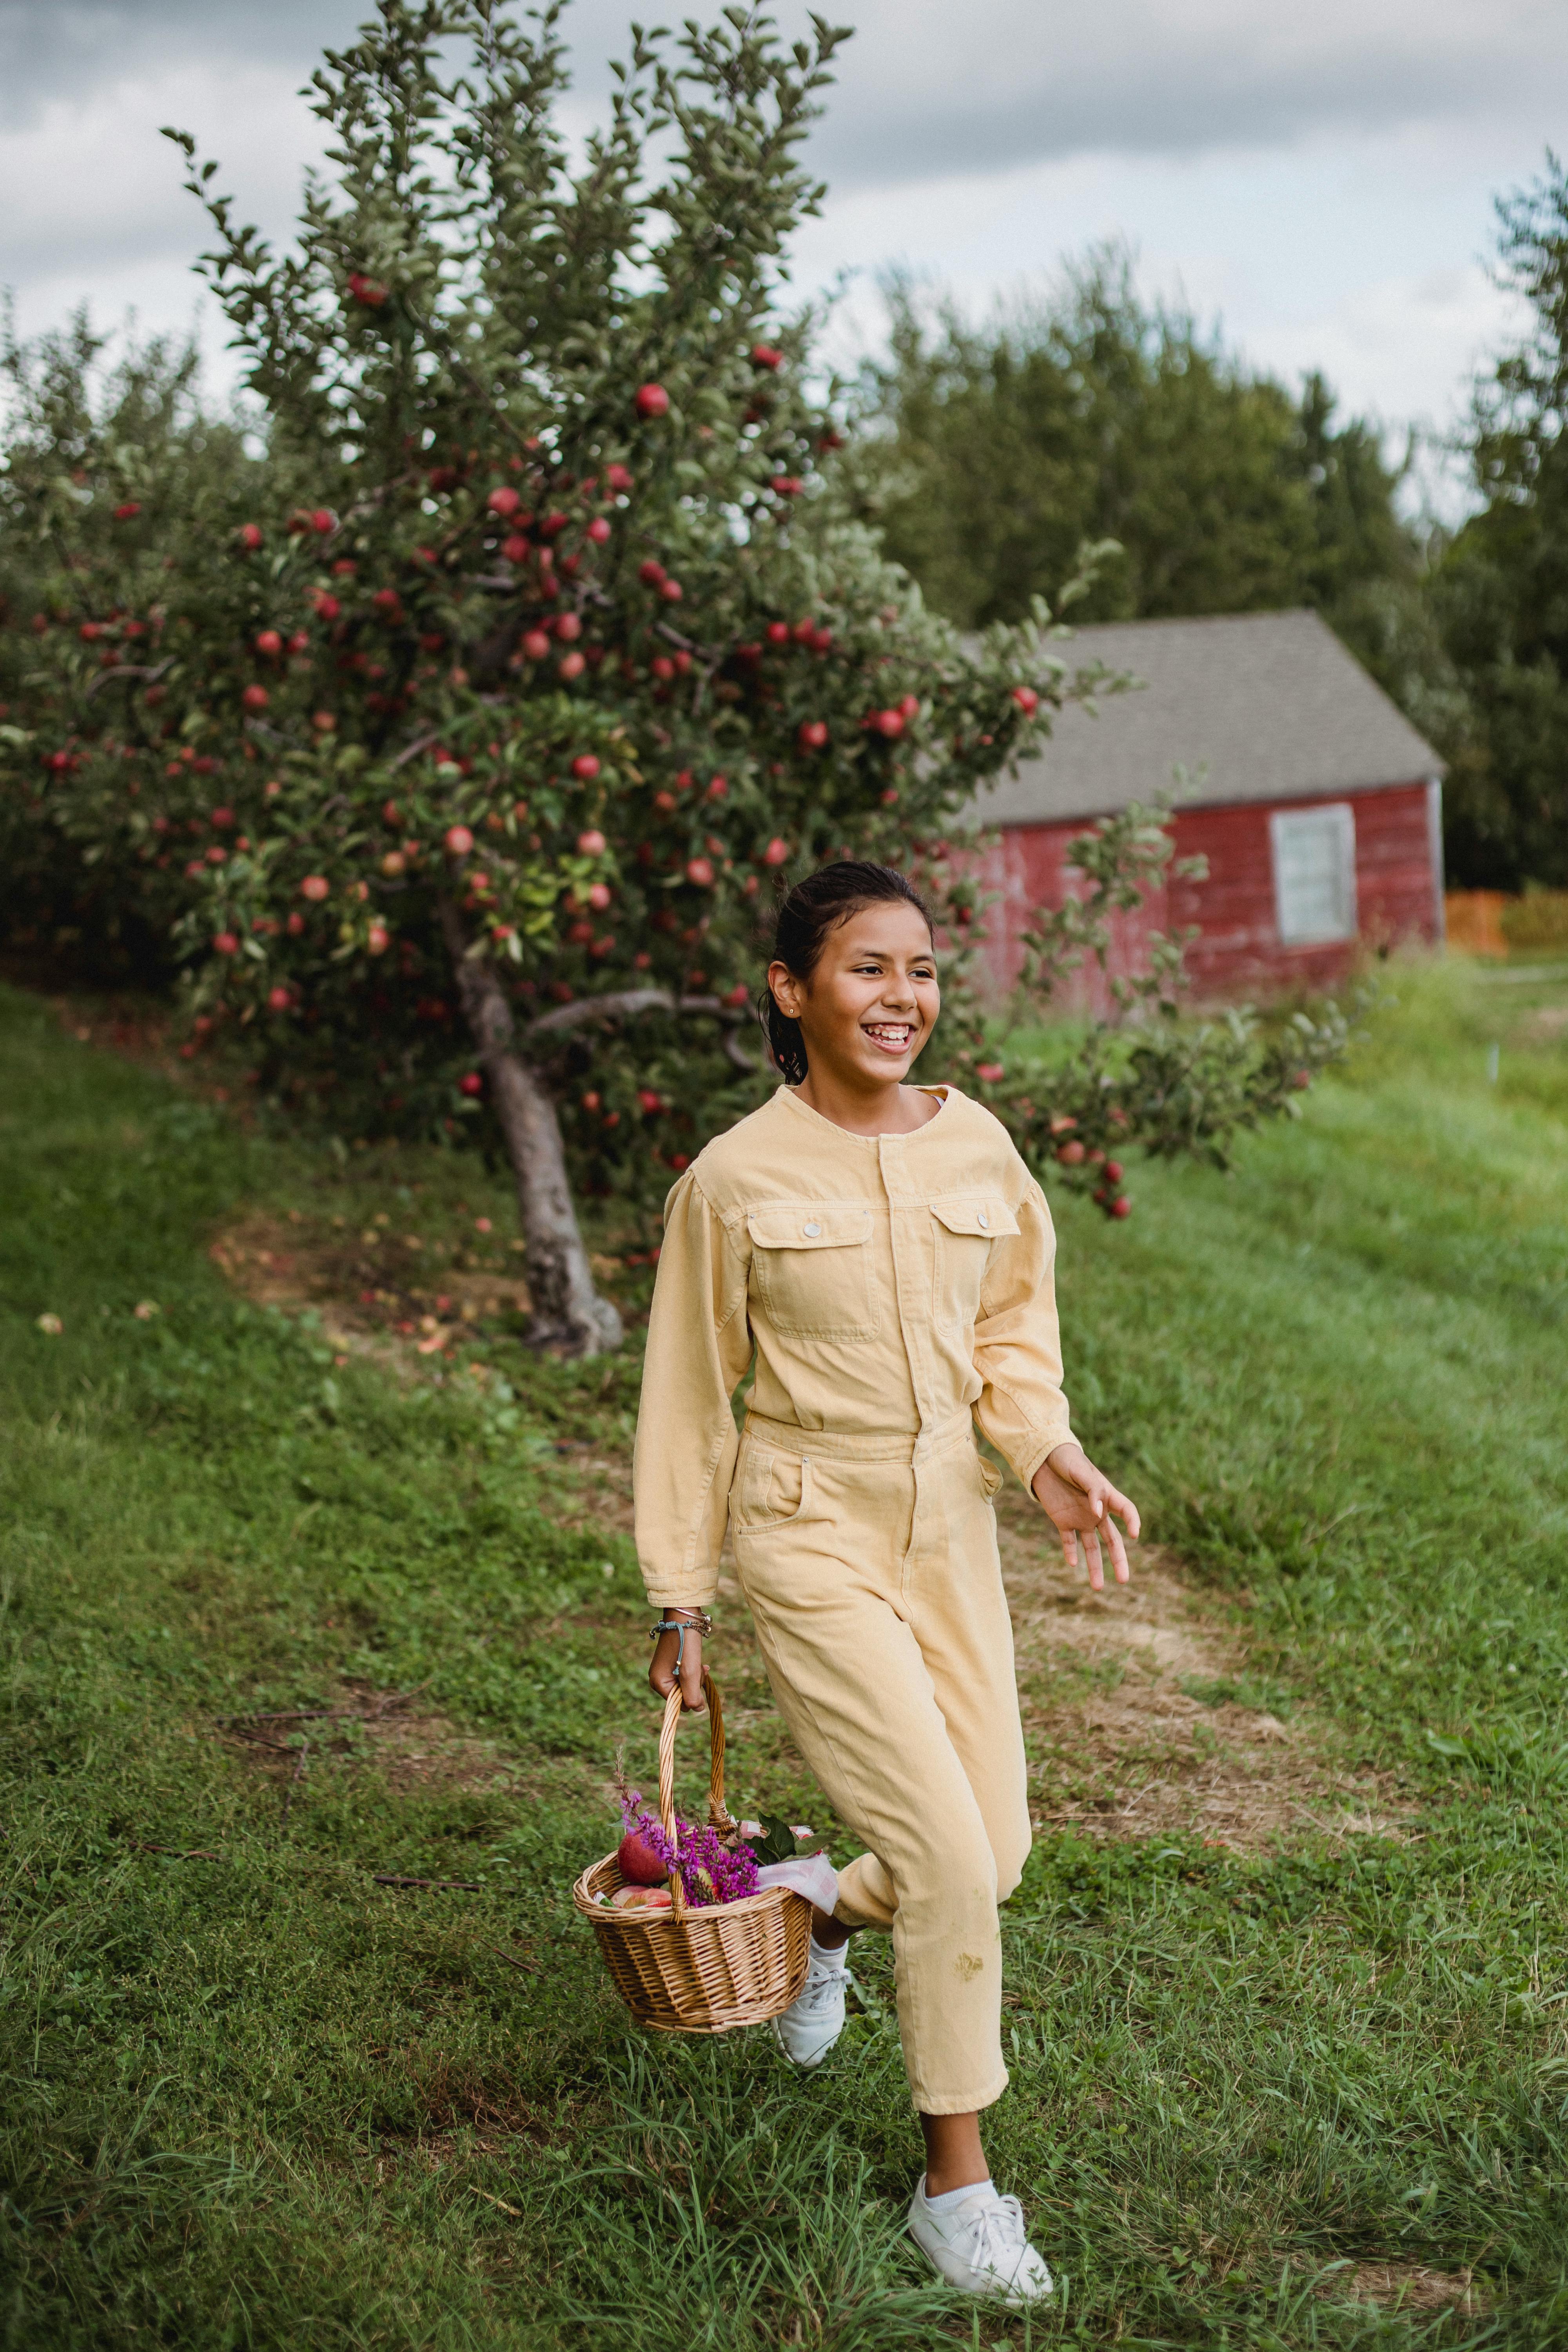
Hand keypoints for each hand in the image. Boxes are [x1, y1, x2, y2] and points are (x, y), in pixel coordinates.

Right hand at [648, 1614, 706, 1709]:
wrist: (684, 1618)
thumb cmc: (685, 1644)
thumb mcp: (690, 1673)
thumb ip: (692, 1695)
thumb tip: (697, 1709)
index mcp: (658, 1683)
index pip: (679, 1704)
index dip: (691, 1695)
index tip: (695, 1678)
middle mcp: (658, 1679)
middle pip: (683, 1695)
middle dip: (694, 1685)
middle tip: (697, 1668)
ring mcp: (665, 1671)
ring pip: (686, 1685)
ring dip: (696, 1677)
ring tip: (698, 1663)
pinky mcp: (672, 1665)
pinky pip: (685, 1676)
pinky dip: (694, 1671)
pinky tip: (700, 1664)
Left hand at [1031, 1442, 1138, 1590]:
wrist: (1044, 1459)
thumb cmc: (1068, 1461)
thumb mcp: (1081, 1472)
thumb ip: (1093, 1491)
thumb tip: (1099, 1514)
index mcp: (1107, 1496)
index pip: (1127, 1511)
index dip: (1133, 1522)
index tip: (1134, 1534)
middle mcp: (1097, 1512)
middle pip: (1112, 1540)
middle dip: (1118, 1561)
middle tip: (1124, 1581)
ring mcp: (1081, 1519)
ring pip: (1091, 1547)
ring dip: (1095, 1567)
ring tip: (1097, 1588)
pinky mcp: (1063, 1521)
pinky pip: (1069, 1541)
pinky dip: (1071, 1552)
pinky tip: (1073, 1564)